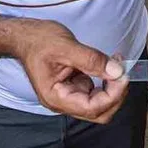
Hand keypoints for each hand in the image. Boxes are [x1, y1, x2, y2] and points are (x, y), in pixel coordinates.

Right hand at [12, 19, 128, 122]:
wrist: (24, 36)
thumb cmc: (38, 41)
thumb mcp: (66, 46)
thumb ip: (92, 60)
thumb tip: (116, 71)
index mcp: (56, 97)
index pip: (92, 108)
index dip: (112, 95)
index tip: (122, 75)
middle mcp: (63, 101)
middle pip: (98, 111)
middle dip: (115, 94)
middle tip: (123, 71)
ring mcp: (69, 94)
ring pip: (99, 102)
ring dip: (112, 86)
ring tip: (117, 63)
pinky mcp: (74, 85)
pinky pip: (95, 90)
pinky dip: (106, 79)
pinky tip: (109, 63)